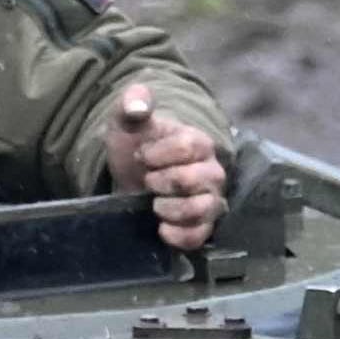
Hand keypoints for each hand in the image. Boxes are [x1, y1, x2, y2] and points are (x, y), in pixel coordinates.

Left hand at [111, 83, 226, 250]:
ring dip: (171, 208)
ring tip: (154, 204)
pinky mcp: (202, 226)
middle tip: (147, 180)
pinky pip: (200, 236)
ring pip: (204, 209)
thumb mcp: (128, 122)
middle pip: (197, 179)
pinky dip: (179, 235)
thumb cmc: (136, 146)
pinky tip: (160, 228)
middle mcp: (211, 172)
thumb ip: (132, 104)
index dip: (160, 153)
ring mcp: (209, 200)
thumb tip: (139, 103)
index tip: (142, 156)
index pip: (191, 146)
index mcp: (198, 142)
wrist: (132, 176)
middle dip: (163, 181)